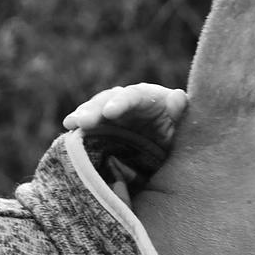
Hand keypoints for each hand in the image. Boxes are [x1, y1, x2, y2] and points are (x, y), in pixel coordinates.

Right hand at [63, 83, 188, 144]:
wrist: (174, 157)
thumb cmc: (184, 140)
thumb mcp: (187, 129)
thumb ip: (181, 115)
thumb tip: (177, 97)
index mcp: (150, 98)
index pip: (134, 96)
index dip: (121, 102)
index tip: (110, 112)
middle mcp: (129, 103)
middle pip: (108, 100)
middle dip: (94, 110)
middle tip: (83, 121)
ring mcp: (116, 117)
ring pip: (96, 112)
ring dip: (83, 117)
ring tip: (71, 124)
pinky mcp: (107, 131)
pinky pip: (92, 129)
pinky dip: (80, 131)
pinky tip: (68, 132)